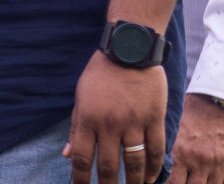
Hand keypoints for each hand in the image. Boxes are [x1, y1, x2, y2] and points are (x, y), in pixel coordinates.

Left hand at [64, 52, 166, 183]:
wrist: (128, 52)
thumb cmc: (100, 74)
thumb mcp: (80, 97)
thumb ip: (76, 127)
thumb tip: (67, 154)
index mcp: (88, 119)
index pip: (82, 157)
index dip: (80, 178)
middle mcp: (110, 124)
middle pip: (108, 166)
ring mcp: (134, 123)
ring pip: (134, 162)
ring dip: (133, 182)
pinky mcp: (154, 119)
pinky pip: (156, 150)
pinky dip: (154, 168)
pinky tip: (150, 179)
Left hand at [169, 94, 223, 183]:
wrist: (218, 98)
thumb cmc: (191, 111)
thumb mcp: (174, 129)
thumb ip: (168, 149)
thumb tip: (156, 165)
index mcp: (181, 152)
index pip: (172, 183)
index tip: (163, 182)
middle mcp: (200, 161)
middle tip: (183, 179)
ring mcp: (219, 163)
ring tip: (196, 179)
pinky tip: (213, 182)